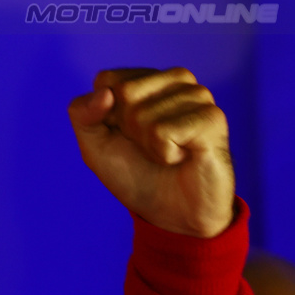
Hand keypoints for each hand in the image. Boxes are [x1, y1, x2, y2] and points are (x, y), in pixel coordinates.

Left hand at [67, 67, 234, 237]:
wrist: (172, 216)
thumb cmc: (135, 174)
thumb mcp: (94, 145)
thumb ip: (82, 113)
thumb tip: (105, 93)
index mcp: (147, 78)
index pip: (106, 80)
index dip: (105, 115)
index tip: (125, 133)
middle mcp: (175, 80)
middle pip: (124, 92)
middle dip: (128, 128)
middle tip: (149, 145)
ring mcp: (197, 96)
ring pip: (143, 114)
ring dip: (148, 143)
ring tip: (167, 152)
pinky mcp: (212, 118)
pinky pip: (163, 131)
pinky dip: (164, 153)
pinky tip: (181, 157)